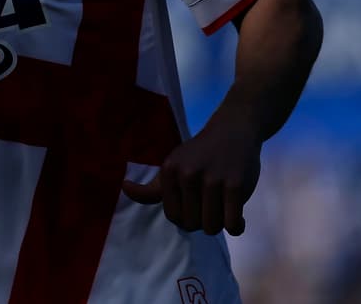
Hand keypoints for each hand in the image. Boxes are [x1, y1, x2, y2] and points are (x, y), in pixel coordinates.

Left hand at [121, 116, 261, 235]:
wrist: (233, 132)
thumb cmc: (199, 154)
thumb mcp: (172, 166)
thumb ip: (151, 187)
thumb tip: (124, 188)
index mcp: (169, 172)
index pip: (173, 217)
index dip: (185, 217)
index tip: (193, 205)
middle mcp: (187, 175)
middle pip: (192, 225)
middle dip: (202, 221)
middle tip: (210, 204)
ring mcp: (212, 181)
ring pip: (212, 227)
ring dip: (219, 224)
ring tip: (222, 207)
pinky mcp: (235, 186)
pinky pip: (232, 225)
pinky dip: (236, 226)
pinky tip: (236, 213)